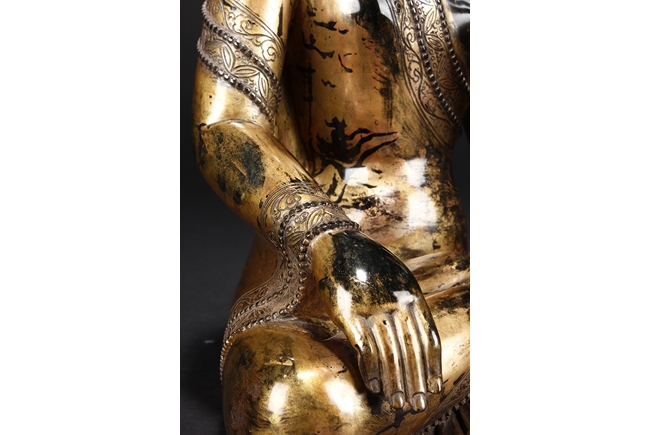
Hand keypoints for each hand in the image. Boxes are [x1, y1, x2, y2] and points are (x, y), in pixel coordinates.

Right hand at [310, 230, 442, 411]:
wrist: (334, 242)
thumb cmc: (367, 264)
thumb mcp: (397, 278)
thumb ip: (409, 304)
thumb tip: (420, 337)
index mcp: (412, 296)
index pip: (428, 340)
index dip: (432, 367)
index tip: (433, 388)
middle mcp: (394, 303)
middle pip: (410, 352)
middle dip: (415, 382)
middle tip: (416, 405)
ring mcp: (370, 308)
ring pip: (389, 354)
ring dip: (393, 383)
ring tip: (397, 403)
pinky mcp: (347, 312)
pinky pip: (363, 346)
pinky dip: (370, 369)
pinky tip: (373, 385)